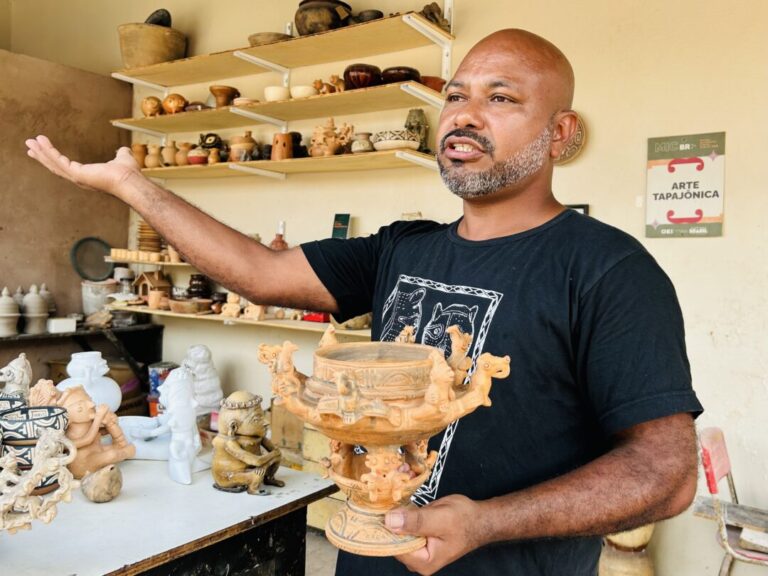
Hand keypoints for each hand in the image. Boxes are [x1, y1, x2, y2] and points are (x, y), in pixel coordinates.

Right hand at [25, 135, 140, 197]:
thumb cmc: (129, 173)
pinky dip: (49, 151)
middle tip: (30, 145)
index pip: (67, 166)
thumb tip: (123, 150)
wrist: (131, 180)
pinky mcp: (77, 175)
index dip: (55, 158)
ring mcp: (77, 178)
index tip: (45, 150)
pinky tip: (41, 142)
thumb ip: (121, 154)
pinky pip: (59, 161)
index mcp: (88, 175)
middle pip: (56, 166)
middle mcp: (80, 179)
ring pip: (54, 164)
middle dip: (42, 155)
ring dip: (41, 152)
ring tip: (30, 141)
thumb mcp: (123, 158)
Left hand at [386, 495, 483, 574]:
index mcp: (423, 562)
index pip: (393, 546)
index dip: (386, 527)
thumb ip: (416, 521)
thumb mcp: (441, 518)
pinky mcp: (418, 537)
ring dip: (396, 514)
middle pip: (393, 539)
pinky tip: (404, 502)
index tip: (382, 508)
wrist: (481, 518)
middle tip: (392, 498)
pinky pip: (403, 526)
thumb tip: (389, 521)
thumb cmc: (466, 520)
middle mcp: (417, 560)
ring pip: (397, 531)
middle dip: (392, 518)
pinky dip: (403, 513)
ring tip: (398, 498)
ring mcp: (417, 549)